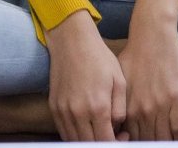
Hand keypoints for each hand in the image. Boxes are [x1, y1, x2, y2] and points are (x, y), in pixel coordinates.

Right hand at [45, 11, 126, 140]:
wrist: (72, 40)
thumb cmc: (99, 57)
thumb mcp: (119, 80)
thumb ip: (120, 109)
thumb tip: (118, 129)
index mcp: (98, 106)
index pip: (106, 142)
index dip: (117, 144)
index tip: (123, 136)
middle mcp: (78, 113)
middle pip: (90, 146)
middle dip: (104, 144)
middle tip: (113, 136)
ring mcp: (63, 111)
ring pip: (75, 142)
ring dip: (89, 142)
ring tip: (100, 132)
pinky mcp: (54, 108)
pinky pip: (64, 132)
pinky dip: (75, 137)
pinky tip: (86, 127)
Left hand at [117, 26, 177, 140]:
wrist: (152, 33)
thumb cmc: (135, 54)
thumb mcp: (120, 81)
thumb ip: (120, 104)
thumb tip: (117, 122)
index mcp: (127, 107)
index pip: (131, 139)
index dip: (135, 144)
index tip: (141, 145)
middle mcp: (142, 110)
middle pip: (147, 141)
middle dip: (151, 146)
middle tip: (156, 147)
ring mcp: (160, 105)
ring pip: (163, 138)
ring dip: (166, 145)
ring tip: (169, 147)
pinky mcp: (176, 98)